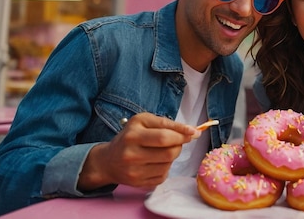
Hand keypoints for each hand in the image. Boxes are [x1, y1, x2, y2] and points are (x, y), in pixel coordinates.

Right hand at [78, 112, 197, 190]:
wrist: (108, 161)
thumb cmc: (130, 137)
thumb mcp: (143, 121)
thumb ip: (166, 123)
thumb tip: (191, 131)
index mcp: (133, 134)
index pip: (164, 136)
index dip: (182, 134)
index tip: (195, 133)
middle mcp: (131, 153)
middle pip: (169, 152)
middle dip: (179, 145)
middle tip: (178, 140)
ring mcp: (134, 171)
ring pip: (168, 164)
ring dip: (173, 155)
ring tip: (164, 150)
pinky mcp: (139, 183)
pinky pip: (163, 175)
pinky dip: (166, 167)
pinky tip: (156, 161)